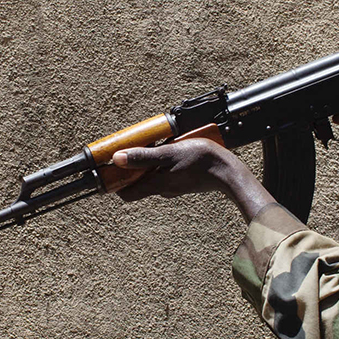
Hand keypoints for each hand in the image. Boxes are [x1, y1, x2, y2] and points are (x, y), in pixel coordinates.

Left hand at [111, 139, 242, 199]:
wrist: (228, 171)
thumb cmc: (200, 161)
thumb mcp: (168, 153)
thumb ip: (143, 157)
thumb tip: (117, 159)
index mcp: (155, 186)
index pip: (125, 193)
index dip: (114, 182)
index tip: (110, 168)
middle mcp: (162, 189)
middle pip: (137, 182)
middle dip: (132, 167)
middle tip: (132, 149)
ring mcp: (173, 186)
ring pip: (152, 176)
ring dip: (148, 162)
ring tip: (153, 145)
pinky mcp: (182, 180)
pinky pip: (165, 173)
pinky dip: (162, 162)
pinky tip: (169, 149)